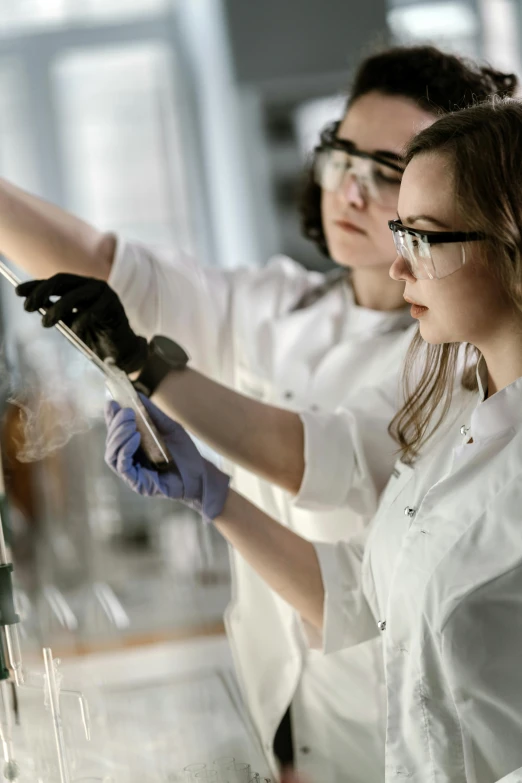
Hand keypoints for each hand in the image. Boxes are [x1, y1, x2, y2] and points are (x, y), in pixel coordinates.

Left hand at [16, 273, 147, 373]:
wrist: (119, 351)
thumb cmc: (94, 336)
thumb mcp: (69, 322)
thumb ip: (56, 312)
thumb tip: (34, 304)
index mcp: (80, 287)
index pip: (55, 281)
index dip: (36, 285)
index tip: (18, 292)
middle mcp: (91, 285)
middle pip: (62, 281)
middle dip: (42, 292)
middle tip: (28, 307)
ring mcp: (104, 293)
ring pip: (75, 295)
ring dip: (57, 308)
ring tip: (46, 323)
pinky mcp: (114, 305)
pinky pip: (92, 311)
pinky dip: (80, 321)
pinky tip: (75, 331)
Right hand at [104, 394, 229, 521]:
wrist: (200, 474)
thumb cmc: (184, 452)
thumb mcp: (169, 428)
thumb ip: (153, 414)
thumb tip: (137, 395)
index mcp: (133, 445)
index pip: (115, 430)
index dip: (111, 417)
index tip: (113, 403)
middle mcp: (128, 458)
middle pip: (111, 441)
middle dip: (116, 424)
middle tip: (127, 413)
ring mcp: (131, 472)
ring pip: (112, 454)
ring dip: (118, 436)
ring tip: (131, 424)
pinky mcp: (136, 483)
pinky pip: (122, 466)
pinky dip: (125, 450)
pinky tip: (136, 438)